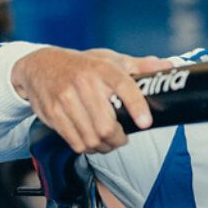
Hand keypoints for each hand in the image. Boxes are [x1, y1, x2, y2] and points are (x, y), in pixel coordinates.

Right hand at [11, 47, 173, 152]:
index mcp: (103, 68)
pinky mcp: (53, 113)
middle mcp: (84, 83)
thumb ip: (140, 65)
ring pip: (91, 138)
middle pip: (106, 126)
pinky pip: (75, 142)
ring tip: (107, 142)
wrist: (40, 66)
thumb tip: (168, 66)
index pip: (124, 87)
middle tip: (122, 139)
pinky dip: (87, 148)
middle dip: (118, 139)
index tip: (146, 123)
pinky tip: (91, 142)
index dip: (137, 107)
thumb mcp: (110, 59)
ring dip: (103, 147)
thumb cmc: (82, 65)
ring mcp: (66, 99)